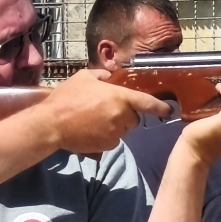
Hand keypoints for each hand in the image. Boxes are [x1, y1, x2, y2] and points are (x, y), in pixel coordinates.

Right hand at [43, 69, 171, 153]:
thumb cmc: (67, 98)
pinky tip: (91, 130)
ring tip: (94, 120)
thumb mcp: (84, 78)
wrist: (52, 124)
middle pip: (134, 118)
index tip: (169, 110)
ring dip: (115, 126)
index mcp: (119, 97)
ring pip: (123, 130)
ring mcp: (115, 133)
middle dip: (125, 115)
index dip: (160, 107)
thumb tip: (110, 76)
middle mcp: (122, 116)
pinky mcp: (107, 145)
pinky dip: (106, 136)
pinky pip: (113, 140)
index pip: (147, 103)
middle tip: (106, 110)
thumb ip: (102, 76)